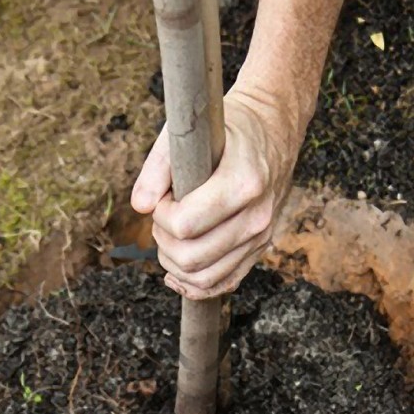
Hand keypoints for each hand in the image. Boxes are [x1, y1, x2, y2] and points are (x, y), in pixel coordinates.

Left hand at [130, 88, 299, 298]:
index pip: (185, 226)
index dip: (161, 215)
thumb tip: (140, 205)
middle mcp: (257, 216)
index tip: (163, 196)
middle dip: (163, 240)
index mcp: (243, 184)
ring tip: (171, 233)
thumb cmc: (226, 129)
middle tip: (164, 214)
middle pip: (192, 257)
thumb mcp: (186, 133)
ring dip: (174, 262)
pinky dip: (194, 284)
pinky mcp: (260, 248)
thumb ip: (156, 168)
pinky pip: (224, 283)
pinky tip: (176, 271)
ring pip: (205, 277)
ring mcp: (262, 236)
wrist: (273, 129)